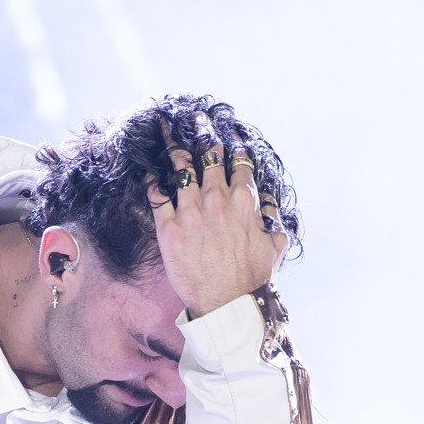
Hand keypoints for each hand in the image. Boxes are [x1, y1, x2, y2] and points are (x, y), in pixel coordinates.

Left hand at [148, 140, 287, 318]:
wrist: (227, 303)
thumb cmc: (252, 278)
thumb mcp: (275, 247)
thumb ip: (274, 222)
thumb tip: (271, 207)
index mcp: (244, 201)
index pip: (239, 164)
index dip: (233, 149)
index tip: (228, 139)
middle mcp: (217, 199)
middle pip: (208, 157)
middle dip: (203, 135)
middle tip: (195, 120)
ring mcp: (191, 211)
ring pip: (181, 168)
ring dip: (174, 149)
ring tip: (166, 132)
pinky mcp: (169, 227)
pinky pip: (156, 196)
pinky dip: (152, 181)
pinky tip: (148, 171)